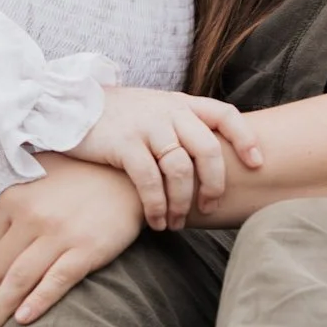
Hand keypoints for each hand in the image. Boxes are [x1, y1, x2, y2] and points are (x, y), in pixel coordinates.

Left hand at [0, 157, 144, 326]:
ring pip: (20, 279)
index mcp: (14, 196)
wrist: (129, 179)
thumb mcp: (38, 171)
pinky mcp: (86, 250)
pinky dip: (36, 304)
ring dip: (2, 309)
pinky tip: (23, 320)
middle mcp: (32, 214)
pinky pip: (55, 283)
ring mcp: (59, 234)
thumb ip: (8, 188)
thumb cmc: (81, 177)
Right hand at [72, 85, 263, 230]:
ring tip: (176, 223)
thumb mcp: (154, 110)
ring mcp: (147, 126)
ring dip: (182, 202)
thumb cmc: (116, 117)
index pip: (224, 114)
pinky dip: (157, 205)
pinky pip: (150, 180)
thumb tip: (210, 160)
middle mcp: (168, 112)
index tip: (257, 164)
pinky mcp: (124, 144)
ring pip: (181, 169)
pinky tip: (156, 221)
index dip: (245, 138)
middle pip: (207, 149)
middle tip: (209, 208)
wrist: (70, 105)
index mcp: (180, 103)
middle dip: (214, 185)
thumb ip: (180, 126)